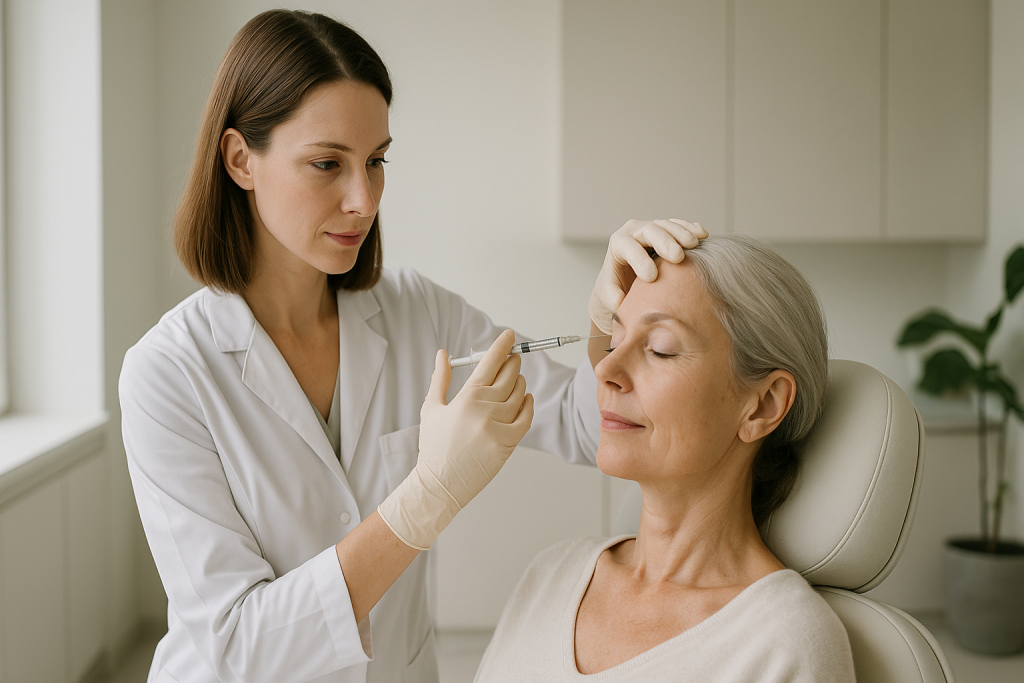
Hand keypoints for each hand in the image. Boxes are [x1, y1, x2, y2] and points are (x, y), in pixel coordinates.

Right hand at [377, 330, 533, 549]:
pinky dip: (529, 405)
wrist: (440, 484)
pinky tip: (526, 399)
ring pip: (519, 395)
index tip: (510, 335)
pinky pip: (526, 417)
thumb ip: (440, 378)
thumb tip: (443, 353)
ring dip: (520, 383)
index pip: (489, 363)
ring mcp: (499, 427)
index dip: (501, 346)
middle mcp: (485, 409)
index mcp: (466, 398)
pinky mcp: (508, 443)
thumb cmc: (434, 447)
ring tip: (515, 380)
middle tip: (513, 358)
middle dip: (513, 363)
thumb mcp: (431, 409)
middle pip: (509, 376)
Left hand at [589, 219, 707, 333]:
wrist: (626, 279)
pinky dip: (691, 229)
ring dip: (682, 233)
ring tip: (694, 244)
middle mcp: (634, 231)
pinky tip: (702, 235)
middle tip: (678, 257)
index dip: (639, 260)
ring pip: (667, 225)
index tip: (652, 277)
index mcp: (618, 244)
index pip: (627, 246)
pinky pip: (680, 226)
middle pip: (650, 230)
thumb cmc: (617, 287)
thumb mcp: (610, 295)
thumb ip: (613, 299)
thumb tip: (622, 302)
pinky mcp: (667, 230)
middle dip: (665, 242)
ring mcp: (652, 228)